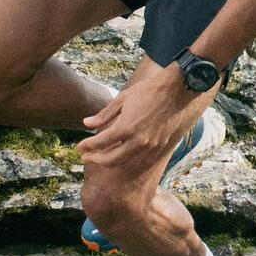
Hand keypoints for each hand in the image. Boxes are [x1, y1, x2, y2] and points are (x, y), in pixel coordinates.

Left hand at [78, 65, 201, 177]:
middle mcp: (137, 141)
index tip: (80, 146)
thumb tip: (86, 123)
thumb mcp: (122, 99)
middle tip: (85, 158)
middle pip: (111, 159)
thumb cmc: (148, 91)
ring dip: (110, 163)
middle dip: (95, 160)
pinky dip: (127, 162)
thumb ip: (103, 115)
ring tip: (100, 159)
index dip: (87, 146)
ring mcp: (150, 146)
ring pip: (125, 163)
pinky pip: (139, 161)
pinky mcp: (159, 147)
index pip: (100, 143)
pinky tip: (120, 158)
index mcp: (126, 127)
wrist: (176, 91)